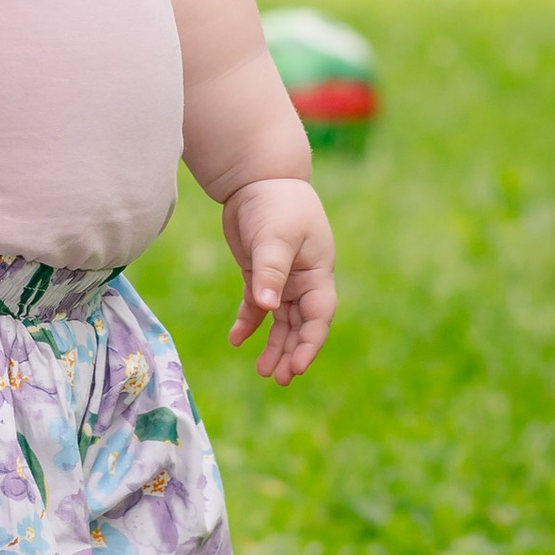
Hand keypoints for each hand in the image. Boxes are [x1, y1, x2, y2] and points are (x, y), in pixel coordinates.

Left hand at [221, 177, 336, 383]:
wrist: (255, 176)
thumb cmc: (275, 203)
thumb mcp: (275, 238)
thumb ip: (271, 272)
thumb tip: (268, 308)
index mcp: (317, 272)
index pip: (318, 316)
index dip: (310, 343)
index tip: (298, 366)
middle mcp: (303, 280)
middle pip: (301, 324)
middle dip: (292, 352)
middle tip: (279, 378)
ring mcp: (281, 278)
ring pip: (280, 320)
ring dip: (273, 344)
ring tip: (263, 371)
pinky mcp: (258, 273)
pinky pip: (256, 306)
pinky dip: (248, 323)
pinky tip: (236, 340)